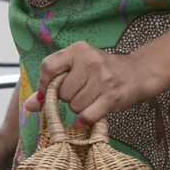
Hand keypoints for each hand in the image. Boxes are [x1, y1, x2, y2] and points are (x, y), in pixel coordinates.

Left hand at [26, 42, 165, 125]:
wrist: (141, 72)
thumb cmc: (106, 71)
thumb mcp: (79, 68)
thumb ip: (52, 84)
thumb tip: (29, 105)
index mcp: (79, 50)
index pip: (48, 67)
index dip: (44, 85)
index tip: (48, 93)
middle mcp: (90, 61)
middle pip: (61, 92)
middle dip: (69, 98)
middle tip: (83, 91)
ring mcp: (102, 79)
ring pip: (74, 106)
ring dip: (80, 108)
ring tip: (93, 98)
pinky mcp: (111, 96)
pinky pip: (86, 116)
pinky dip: (87, 119)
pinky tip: (94, 112)